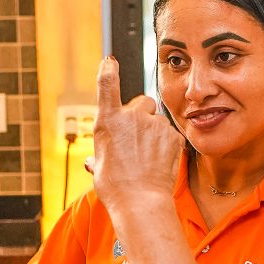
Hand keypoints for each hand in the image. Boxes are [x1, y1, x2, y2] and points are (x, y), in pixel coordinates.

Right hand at [91, 57, 182, 211]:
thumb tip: (90, 162)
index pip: (107, 86)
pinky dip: (166, 145)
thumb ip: (98, 157)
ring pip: (158, 121)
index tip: (110, 61)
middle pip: (142, 103)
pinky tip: (159, 162)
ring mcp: (154, 124)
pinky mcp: (173, 135)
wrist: (140, 201)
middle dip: (141, 115)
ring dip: (154, 133)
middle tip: (136, 140)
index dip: (108, 71)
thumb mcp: (99, 168)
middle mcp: (132, 116)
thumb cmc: (115, 187)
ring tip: (147, 158)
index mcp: (108, 121)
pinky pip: (170, 135)